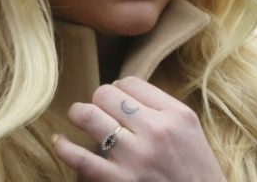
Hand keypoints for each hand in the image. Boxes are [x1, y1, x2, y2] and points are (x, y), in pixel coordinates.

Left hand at [53, 76, 225, 180]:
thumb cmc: (195, 170)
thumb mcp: (189, 130)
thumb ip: (161, 108)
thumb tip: (123, 92)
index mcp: (175, 115)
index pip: (131, 83)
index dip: (119, 89)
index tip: (118, 101)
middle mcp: (155, 131)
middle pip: (107, 94)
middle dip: (99, 100)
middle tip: (100, 110)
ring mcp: (135, 156)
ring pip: (90, 116)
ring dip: (79, 114)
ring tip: (78, 117)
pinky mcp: (119, 181)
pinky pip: (80, 158)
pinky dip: (64, 147)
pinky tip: (61, 141)